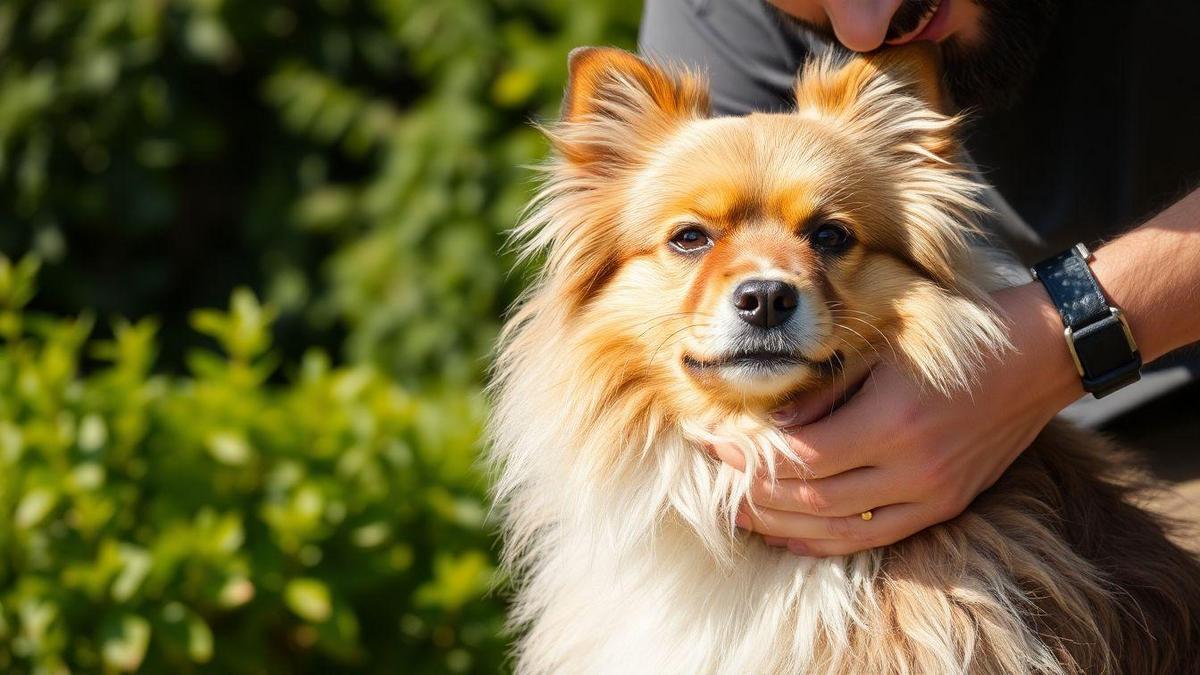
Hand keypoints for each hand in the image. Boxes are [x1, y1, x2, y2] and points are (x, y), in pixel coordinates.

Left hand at [715, 283, 1082, 556]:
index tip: (712, 437)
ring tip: (737, 509)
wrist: (1037, 356)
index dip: (747, 454)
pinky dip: (825, 542)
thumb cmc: (953, 335)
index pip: (800, 458)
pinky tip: (790, 534)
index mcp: (894, 421)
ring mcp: (932, 494)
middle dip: (752, 490)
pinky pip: (873, 539)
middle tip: (713, 471)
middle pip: (811, 500)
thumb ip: (825, 388)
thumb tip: (769, 423)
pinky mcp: (944, 505)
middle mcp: (914, 468)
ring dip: (780, 524)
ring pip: (838, 530)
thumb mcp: (882, 345)